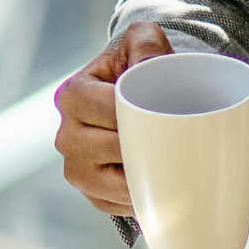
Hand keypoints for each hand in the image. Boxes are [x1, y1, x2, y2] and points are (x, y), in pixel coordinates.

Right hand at [51, 20, 174, 219]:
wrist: (134, 97)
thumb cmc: (139, 67)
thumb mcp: (142, 41)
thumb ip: (146, 42)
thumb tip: (150, 65)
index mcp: (72, 95)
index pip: (109, 110)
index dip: (142, 116)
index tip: (173, 115)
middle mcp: (65, 135)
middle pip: (111, 150)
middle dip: (147, 149)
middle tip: (183, 145)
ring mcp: (75, 168)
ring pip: (112, 186)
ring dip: (143, 181)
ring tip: (173, 170)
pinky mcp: (90, 194)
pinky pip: (116, 207)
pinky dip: (138, 202)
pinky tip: (158, 189)